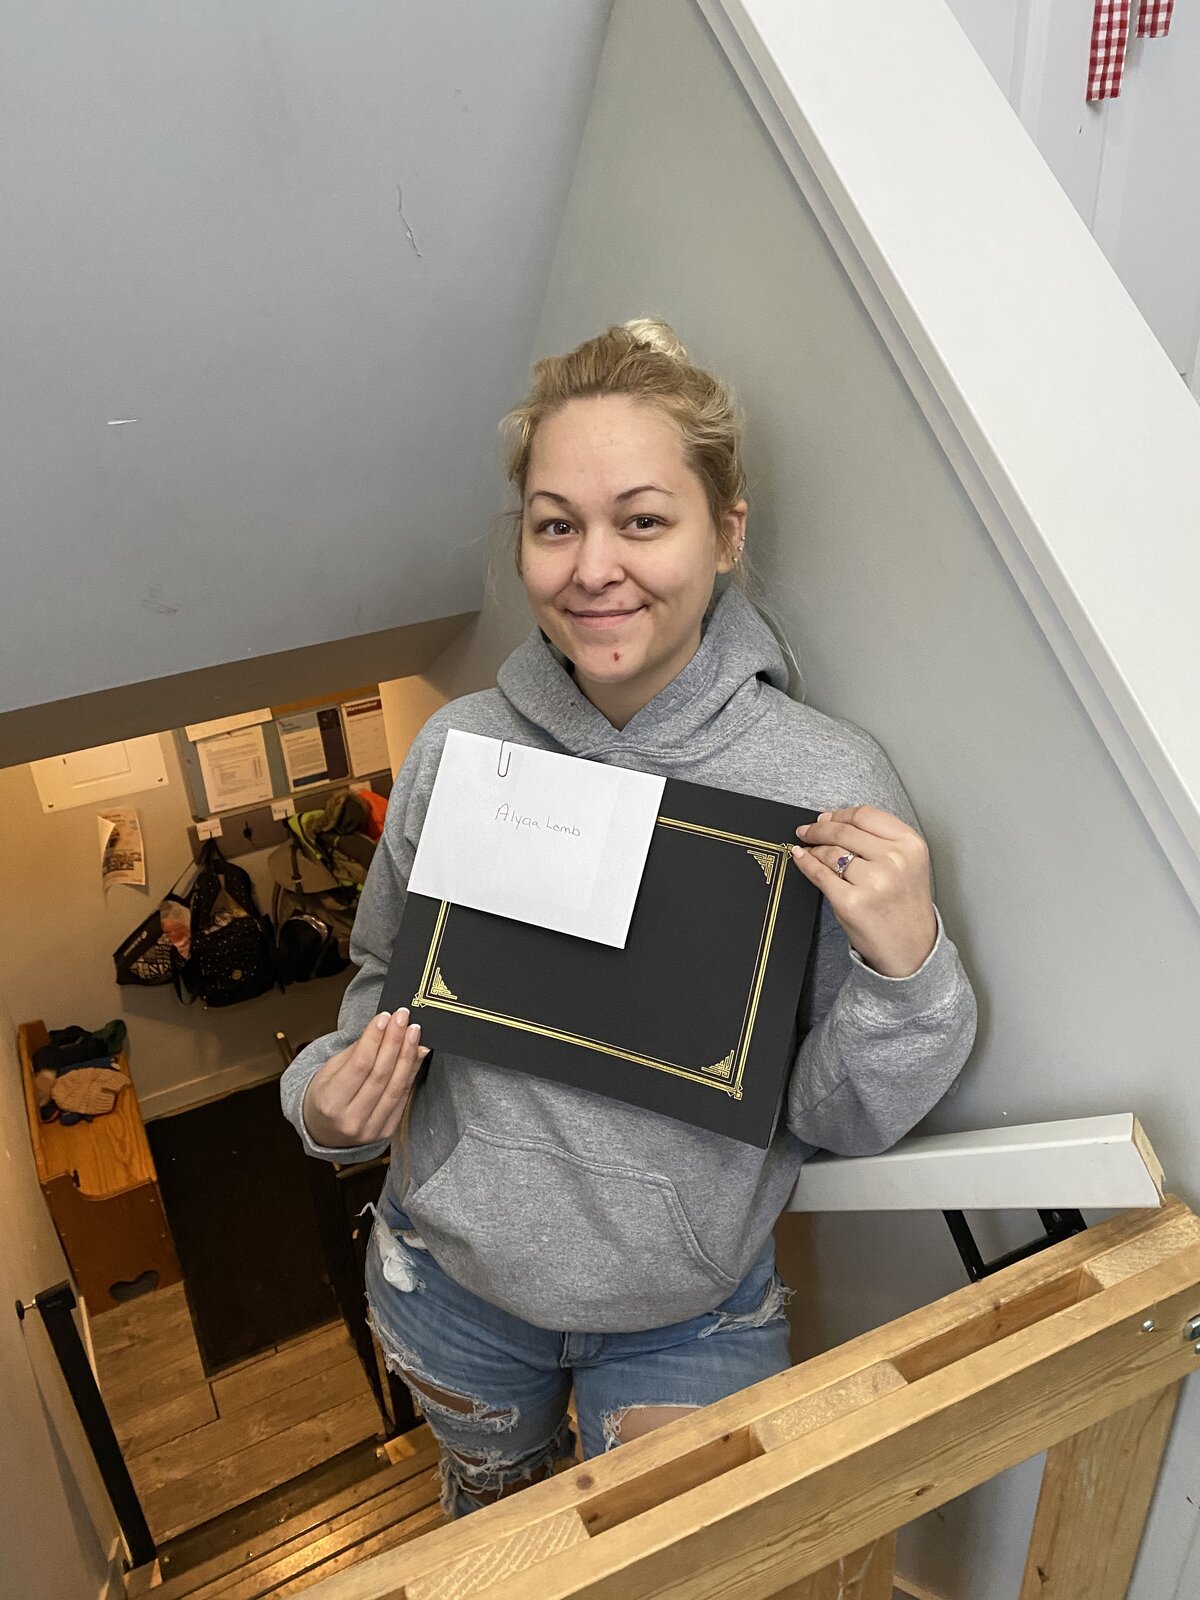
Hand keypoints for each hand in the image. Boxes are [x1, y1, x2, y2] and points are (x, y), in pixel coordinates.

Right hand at [301, 1008, 428, 1148]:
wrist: (323, 1132)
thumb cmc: (324, 1097)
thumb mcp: (328, 1071)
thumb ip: (357, 1052)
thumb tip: (385, 1030)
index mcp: (330, 1102)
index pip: (360, 1065)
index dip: (375, 1039)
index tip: (385, 1017)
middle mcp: (351, 1119)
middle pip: (381, 1074)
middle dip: (394, 1041)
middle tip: (403, 1017)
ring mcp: (370, 1129)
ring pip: (396, 1086)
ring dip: (408, 1055)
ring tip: (414, 1032)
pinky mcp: (387, 1131)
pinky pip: (403, 1097)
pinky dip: (412, 1073)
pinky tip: (417, 1053)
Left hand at [791, 806, 937, 977]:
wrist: (913, 950)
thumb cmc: (906, 907)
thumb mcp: (908, 865)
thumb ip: (881, 841)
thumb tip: (834, 822)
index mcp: (911, 845)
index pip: (866, 815)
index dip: (839, 814)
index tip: (826, 817)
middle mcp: (894, 860)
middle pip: (844, 831)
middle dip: (819, 828)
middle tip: (807, 830)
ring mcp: (873, 881)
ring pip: (830, 852)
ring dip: (813, 847)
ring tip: (807, 848)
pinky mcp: (851, 902)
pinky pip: (820, 874)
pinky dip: (805, 862)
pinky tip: (800, 857)